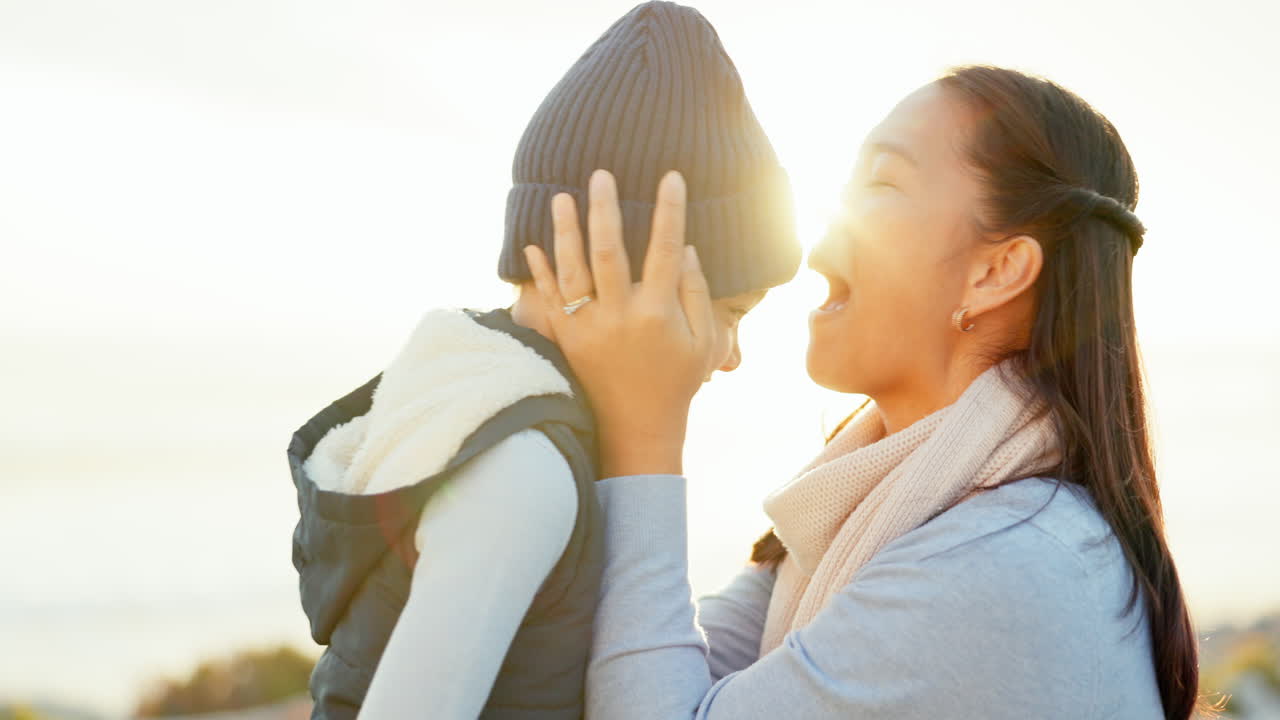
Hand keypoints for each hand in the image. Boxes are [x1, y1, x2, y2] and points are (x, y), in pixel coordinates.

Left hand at [523, 169, 715, 476]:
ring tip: (560, 197)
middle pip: (609, 251)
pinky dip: (539, 273)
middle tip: (600, 174)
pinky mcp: (567, 341)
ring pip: (571, 271)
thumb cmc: (678, 382)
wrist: (637, 428)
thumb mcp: (705, 342)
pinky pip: (549, 300)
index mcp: (657, 313)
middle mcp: (619, 317)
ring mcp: (588, 329)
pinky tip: (533, 246)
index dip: (669, 210)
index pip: (665, 249)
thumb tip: (686, 248)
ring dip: (565, 232)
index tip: (671, 177)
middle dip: (604, 209)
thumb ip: (697, 294)